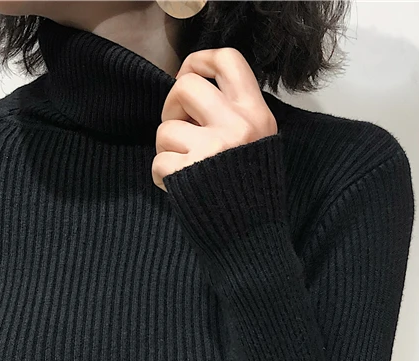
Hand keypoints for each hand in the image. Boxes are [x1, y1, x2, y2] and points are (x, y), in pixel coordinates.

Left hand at [152, 48, 277, 191]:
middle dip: (171, 107)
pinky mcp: (189, 173)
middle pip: (185, 87)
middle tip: (178, 128)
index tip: (188, 75)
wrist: (253, 242)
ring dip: (166, 150)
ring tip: (183, 168)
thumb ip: (235, 116)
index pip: (228, 60)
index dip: (200, 61)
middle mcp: (237, 126)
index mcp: (256, 115)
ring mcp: (212, 149)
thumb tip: (193, 93)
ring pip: (166, 129)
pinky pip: (158, 162)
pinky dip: (161, 178)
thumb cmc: (251, 196)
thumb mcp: (260, 145)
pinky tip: (177, 189)